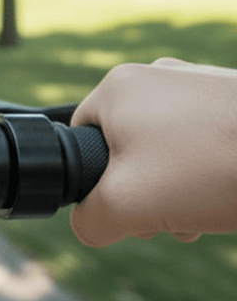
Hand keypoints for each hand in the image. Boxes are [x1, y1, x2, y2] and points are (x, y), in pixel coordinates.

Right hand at [70, 57, 236, 246]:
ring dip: (178, 188)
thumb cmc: (210, 169)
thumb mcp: (125, 206)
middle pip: (126, 148)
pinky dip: (209, 171)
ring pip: (167, 148)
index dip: (98, 186)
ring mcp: (198, 83)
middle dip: (145, 192)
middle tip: (169, 218)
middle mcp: (154, 75)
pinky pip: (203, 140)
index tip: (132, 210)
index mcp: (116, 88)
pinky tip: (227, 193)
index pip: (80, 142)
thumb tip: (90, 224)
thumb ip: (88, 220)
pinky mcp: (232, 99)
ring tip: (204, 211)